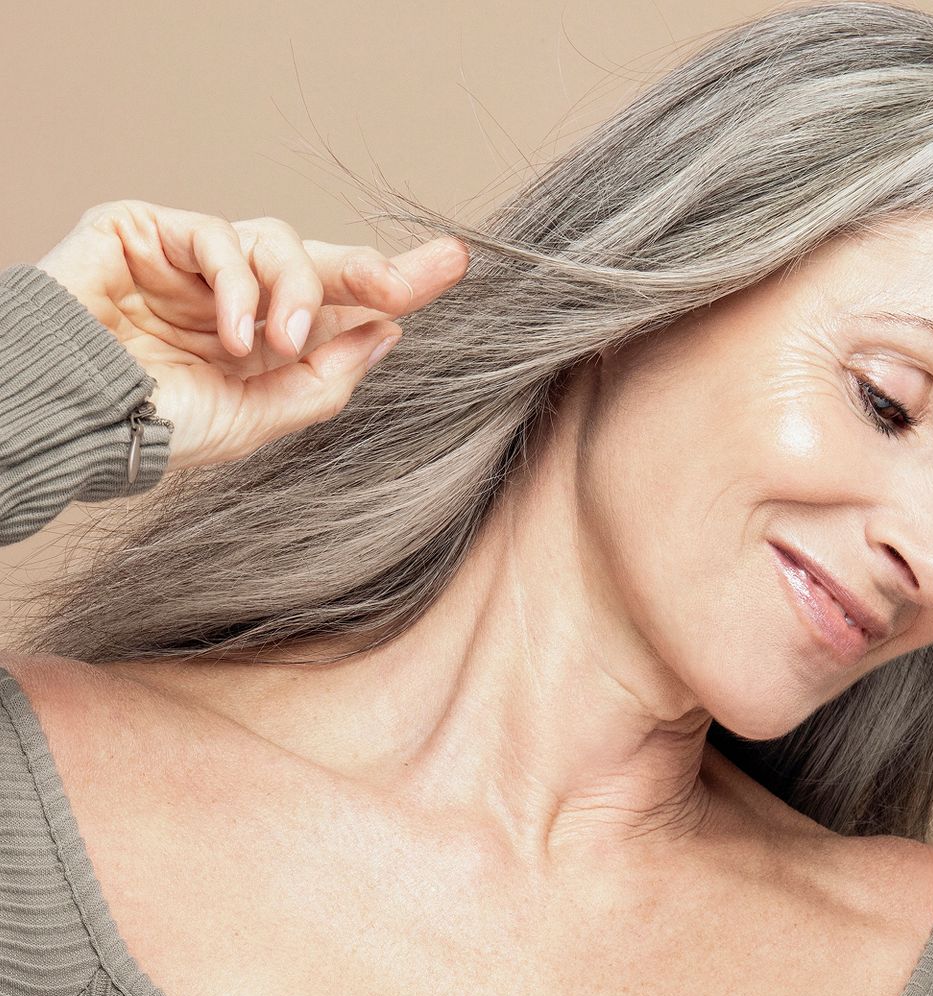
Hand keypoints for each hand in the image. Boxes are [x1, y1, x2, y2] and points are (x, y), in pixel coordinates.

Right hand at [35, 198, 469, 472]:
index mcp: (266, 340)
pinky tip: (233, 333)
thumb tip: (387, 333)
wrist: (74, 418)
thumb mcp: (259, 418)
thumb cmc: (155, 426)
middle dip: (369, 270)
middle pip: (322, 261)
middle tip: (398, 284)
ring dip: (293, 292)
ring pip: (278, 241)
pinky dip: (238, 285)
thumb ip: (323, 379)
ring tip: (279, 342)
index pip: (341, 303)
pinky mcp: (148, 228)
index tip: (452, 264)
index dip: (395, 282)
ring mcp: (193, 259)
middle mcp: (238, 294)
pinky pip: (218, 236)